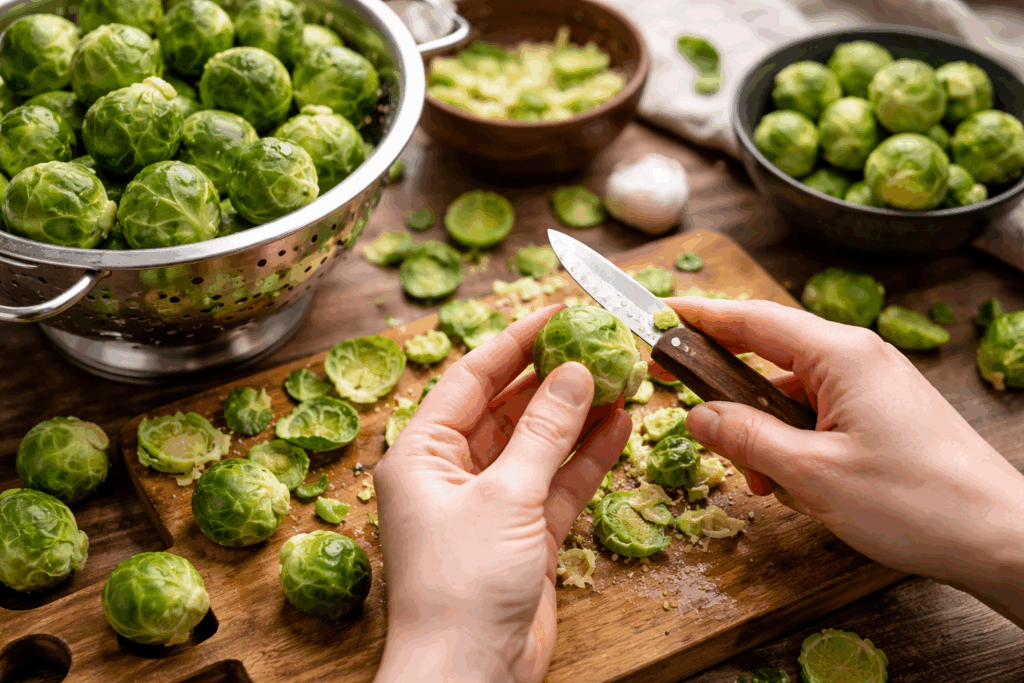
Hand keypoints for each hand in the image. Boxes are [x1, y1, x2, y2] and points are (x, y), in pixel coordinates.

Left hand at [373, 304, 631, 682]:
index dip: (517, 341)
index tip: (560, 310)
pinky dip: (588, 456)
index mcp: (424, 452)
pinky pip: (558, 482)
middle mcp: (455, 472)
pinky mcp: (524, 536)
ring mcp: (492, 505)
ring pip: (539, 443)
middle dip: (554, 376)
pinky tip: (621, 425)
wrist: (469, 677)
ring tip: (622, 376)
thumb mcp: (505, 496)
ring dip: (578, 414)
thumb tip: (577, 372)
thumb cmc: (462, 584)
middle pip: (509, 407)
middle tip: (601, 341)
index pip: (473, 377)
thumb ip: (545, 432)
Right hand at [667, 297, 1023, 627]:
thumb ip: (745, 438)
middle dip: (732, 401)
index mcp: (840, 354)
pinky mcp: (882, 414)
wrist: (1000, 538)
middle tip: (700, 427)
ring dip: (766, 438)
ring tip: (768, 486)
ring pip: (790, 397)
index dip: (699, 316)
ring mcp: (872, 386)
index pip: (752, 319)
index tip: (659, 314)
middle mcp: (856, 358)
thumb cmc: (913, 502)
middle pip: (768, 359)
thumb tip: (696, 414)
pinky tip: (797, 488)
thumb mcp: (811, 474)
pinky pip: (818, 417)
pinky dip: (795, 447)